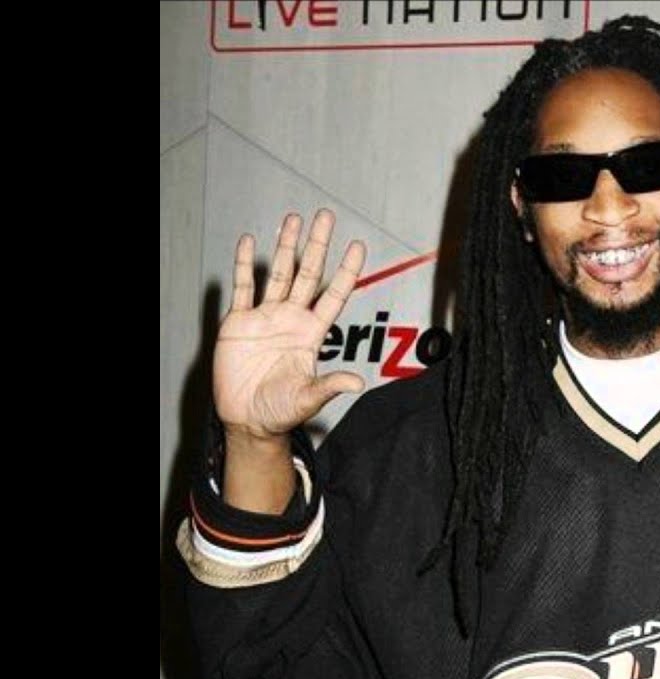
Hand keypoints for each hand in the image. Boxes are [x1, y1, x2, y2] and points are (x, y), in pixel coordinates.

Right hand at [213, 209, 366, 439]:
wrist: (247, 419)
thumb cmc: (280, 411)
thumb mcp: (308, 398)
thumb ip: (330, 386)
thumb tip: (358, 384)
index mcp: (312, 333)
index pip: (334, 295)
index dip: (347, 271)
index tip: (357, 246)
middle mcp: (292, 319)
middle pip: (308, 274)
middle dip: (317, 245)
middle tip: (325, 216)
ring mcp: (266, 318)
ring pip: (279, 274)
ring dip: (285, 247)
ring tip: (293, 220)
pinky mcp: (238, 323)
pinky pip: (243, 288)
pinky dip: (245, 265)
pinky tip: (250, 242)